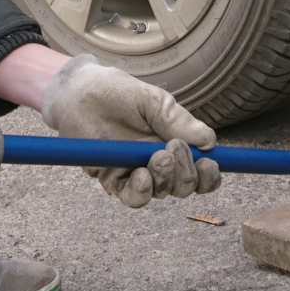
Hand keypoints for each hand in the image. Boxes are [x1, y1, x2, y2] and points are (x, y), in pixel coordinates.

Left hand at [36, 54, 219, 207]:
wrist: (79, 93)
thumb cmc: (117, 93)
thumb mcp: (152, 101)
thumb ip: (178, 120)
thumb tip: (210, 142)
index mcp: (175, 143)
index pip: (201, 170)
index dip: (209, 176)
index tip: (208, 164)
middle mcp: (159, 162)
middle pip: (185, 185)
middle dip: (186, 172)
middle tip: (172, 147)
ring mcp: (137, 172)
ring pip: (163, 192)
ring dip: (166, 179)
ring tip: (157, 157)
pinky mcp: (114, 180)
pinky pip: (133, 197)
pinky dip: (142, 192)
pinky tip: (142, 176)